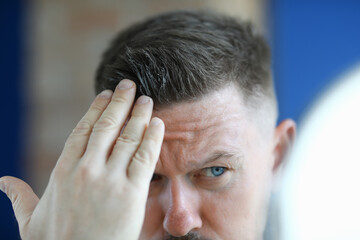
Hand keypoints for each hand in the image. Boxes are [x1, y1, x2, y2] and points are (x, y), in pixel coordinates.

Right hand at [0, 79, 163, 239]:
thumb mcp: (30, 221)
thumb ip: (18, 197)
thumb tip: (2, 182)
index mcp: (62, 172)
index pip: (81, 130)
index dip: (96, 109)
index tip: (105, 95)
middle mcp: (86, 170)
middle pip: (106, 127)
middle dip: (120, 102)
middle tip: (129, 85)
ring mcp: (110, 180)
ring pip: (127, 137)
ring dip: (138, 114)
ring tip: (146, 98)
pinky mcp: (131, 194)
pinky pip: (144, 158)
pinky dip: (152, 138)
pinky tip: (158, 123)